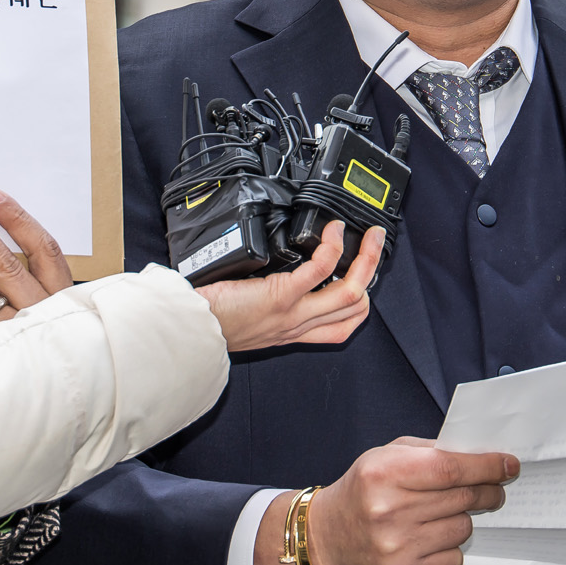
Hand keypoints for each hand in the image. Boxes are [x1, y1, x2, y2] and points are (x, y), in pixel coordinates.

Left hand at [197, 221, 382, 351]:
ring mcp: (293, 312)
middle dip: (372, 271)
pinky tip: (333, 232)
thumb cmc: (210, 324)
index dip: (361, 300)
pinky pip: (319, 271)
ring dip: (366, 259)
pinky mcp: (280, 296)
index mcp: (294, 332)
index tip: (361, 274)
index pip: (344, 325)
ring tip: (369, 235)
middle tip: (375, 242)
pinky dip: (332, 248)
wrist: (190, 333)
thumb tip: (277, 272)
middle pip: (355, 306)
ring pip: (349, 291)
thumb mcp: (249, 321)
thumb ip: (269, 303)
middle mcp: (299, 325)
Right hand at [257, 436, 518, 564]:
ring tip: (435, 517)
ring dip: (460, 520)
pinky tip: (426, 541)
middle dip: (486, 491)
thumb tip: (483, 458)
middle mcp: (389, 513)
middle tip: (493, 490)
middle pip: (463, 499)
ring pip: (462, 529)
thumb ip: (431, 452)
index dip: (487, 467)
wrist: (325, 539)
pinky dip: (448, 549)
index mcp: (384, 474)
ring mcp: (396, 551)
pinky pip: (454, 560)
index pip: (452, 469)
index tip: (510, 466)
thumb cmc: (362, 491)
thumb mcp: (386, 456)